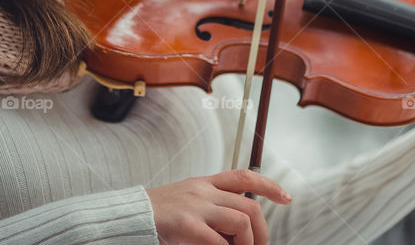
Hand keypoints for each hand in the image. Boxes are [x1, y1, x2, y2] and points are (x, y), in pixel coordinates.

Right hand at [145, 168, 291, 244]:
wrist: (128, 215)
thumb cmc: (159, 215)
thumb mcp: (189, 203)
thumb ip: (214, 209)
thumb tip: (241, 231)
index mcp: (205, 183)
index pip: (243, 176)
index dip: (269, 185)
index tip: (286, 197)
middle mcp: (203, 191)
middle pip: (249, 205)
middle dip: (262, 231)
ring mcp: (196, 206)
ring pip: (241, 221)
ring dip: (247, 244)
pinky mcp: (187, 224)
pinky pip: (218, 242)